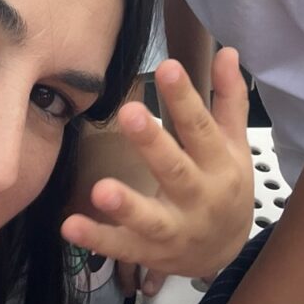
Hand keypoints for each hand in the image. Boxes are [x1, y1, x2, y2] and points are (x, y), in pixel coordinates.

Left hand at [61, 49, 251, 292]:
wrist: (226, 251)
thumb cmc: (225, 184)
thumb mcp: (234, 142)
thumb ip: (228, 98)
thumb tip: (227, 51)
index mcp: (219, 164)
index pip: (200, 127)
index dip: (184, 98)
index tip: (167, 67)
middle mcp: (199, 198)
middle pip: (175, 170)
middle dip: (152, 143)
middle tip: (129, 112)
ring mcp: (174, 229)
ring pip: (150, 219)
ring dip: (126, 205)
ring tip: (99, 189)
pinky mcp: (149, 252)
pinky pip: (122, 246)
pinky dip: (97, 239)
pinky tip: (69, 226)